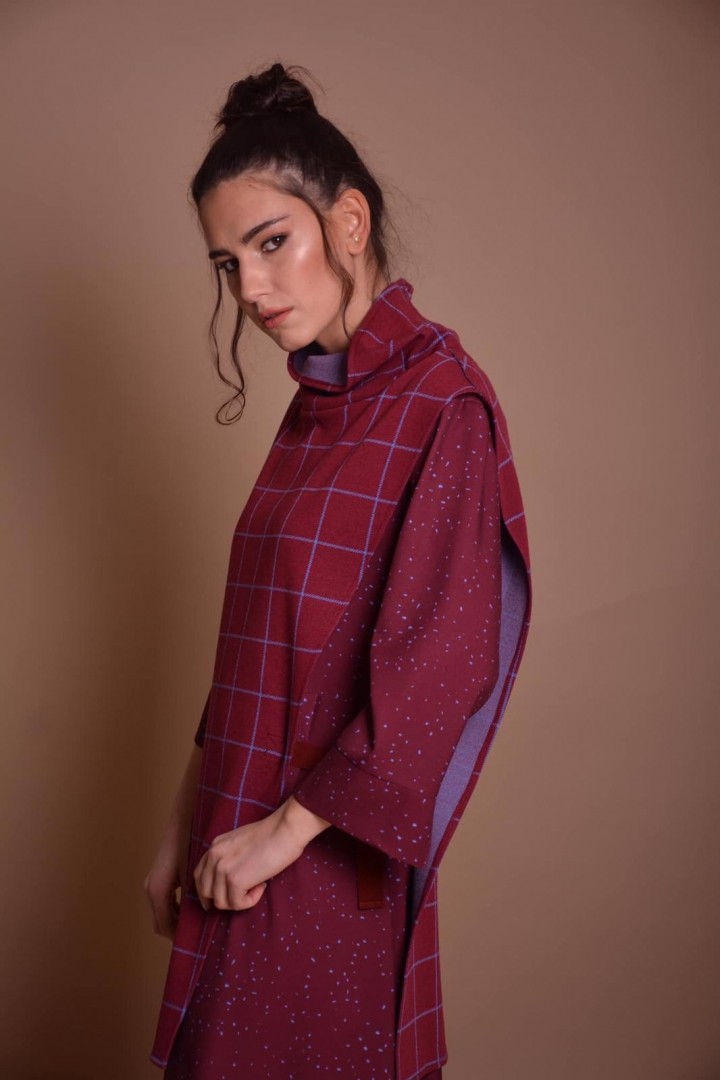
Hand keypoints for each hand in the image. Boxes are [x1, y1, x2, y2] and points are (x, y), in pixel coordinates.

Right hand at [144, 824, 188, 939]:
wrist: (182, 823)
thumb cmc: (190, 847)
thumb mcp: (193, 876)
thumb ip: (192, 899)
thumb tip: (199, 921)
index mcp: (158, 891)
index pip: (166, 926)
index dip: (180, 936)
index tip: (196, 940)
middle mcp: (151, 889)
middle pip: (161, 923)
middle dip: (177, 931)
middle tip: (197, 934)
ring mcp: (151, 883)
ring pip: (161, 913)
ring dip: (175, 920)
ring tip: (196, 921)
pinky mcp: (156, 878)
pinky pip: (163, 902)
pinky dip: (173, 909)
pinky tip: (190, 906)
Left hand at [193, 804, 307, 911]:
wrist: (284, 830)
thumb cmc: (271, 834)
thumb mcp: (240, 842)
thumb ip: (229, 856)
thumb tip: (229, 879)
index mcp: (214, 846)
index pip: (199, 875)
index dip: (206, 891)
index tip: (218, 899)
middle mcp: (214, 857)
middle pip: (205, 892)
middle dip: (220, 900)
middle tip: (239, 900)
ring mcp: (222, 869)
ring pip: (220, 902)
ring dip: (239, 900)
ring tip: (257, 886)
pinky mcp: (235, 880)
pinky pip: (238, 904)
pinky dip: (251, 900)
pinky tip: (261, 887)